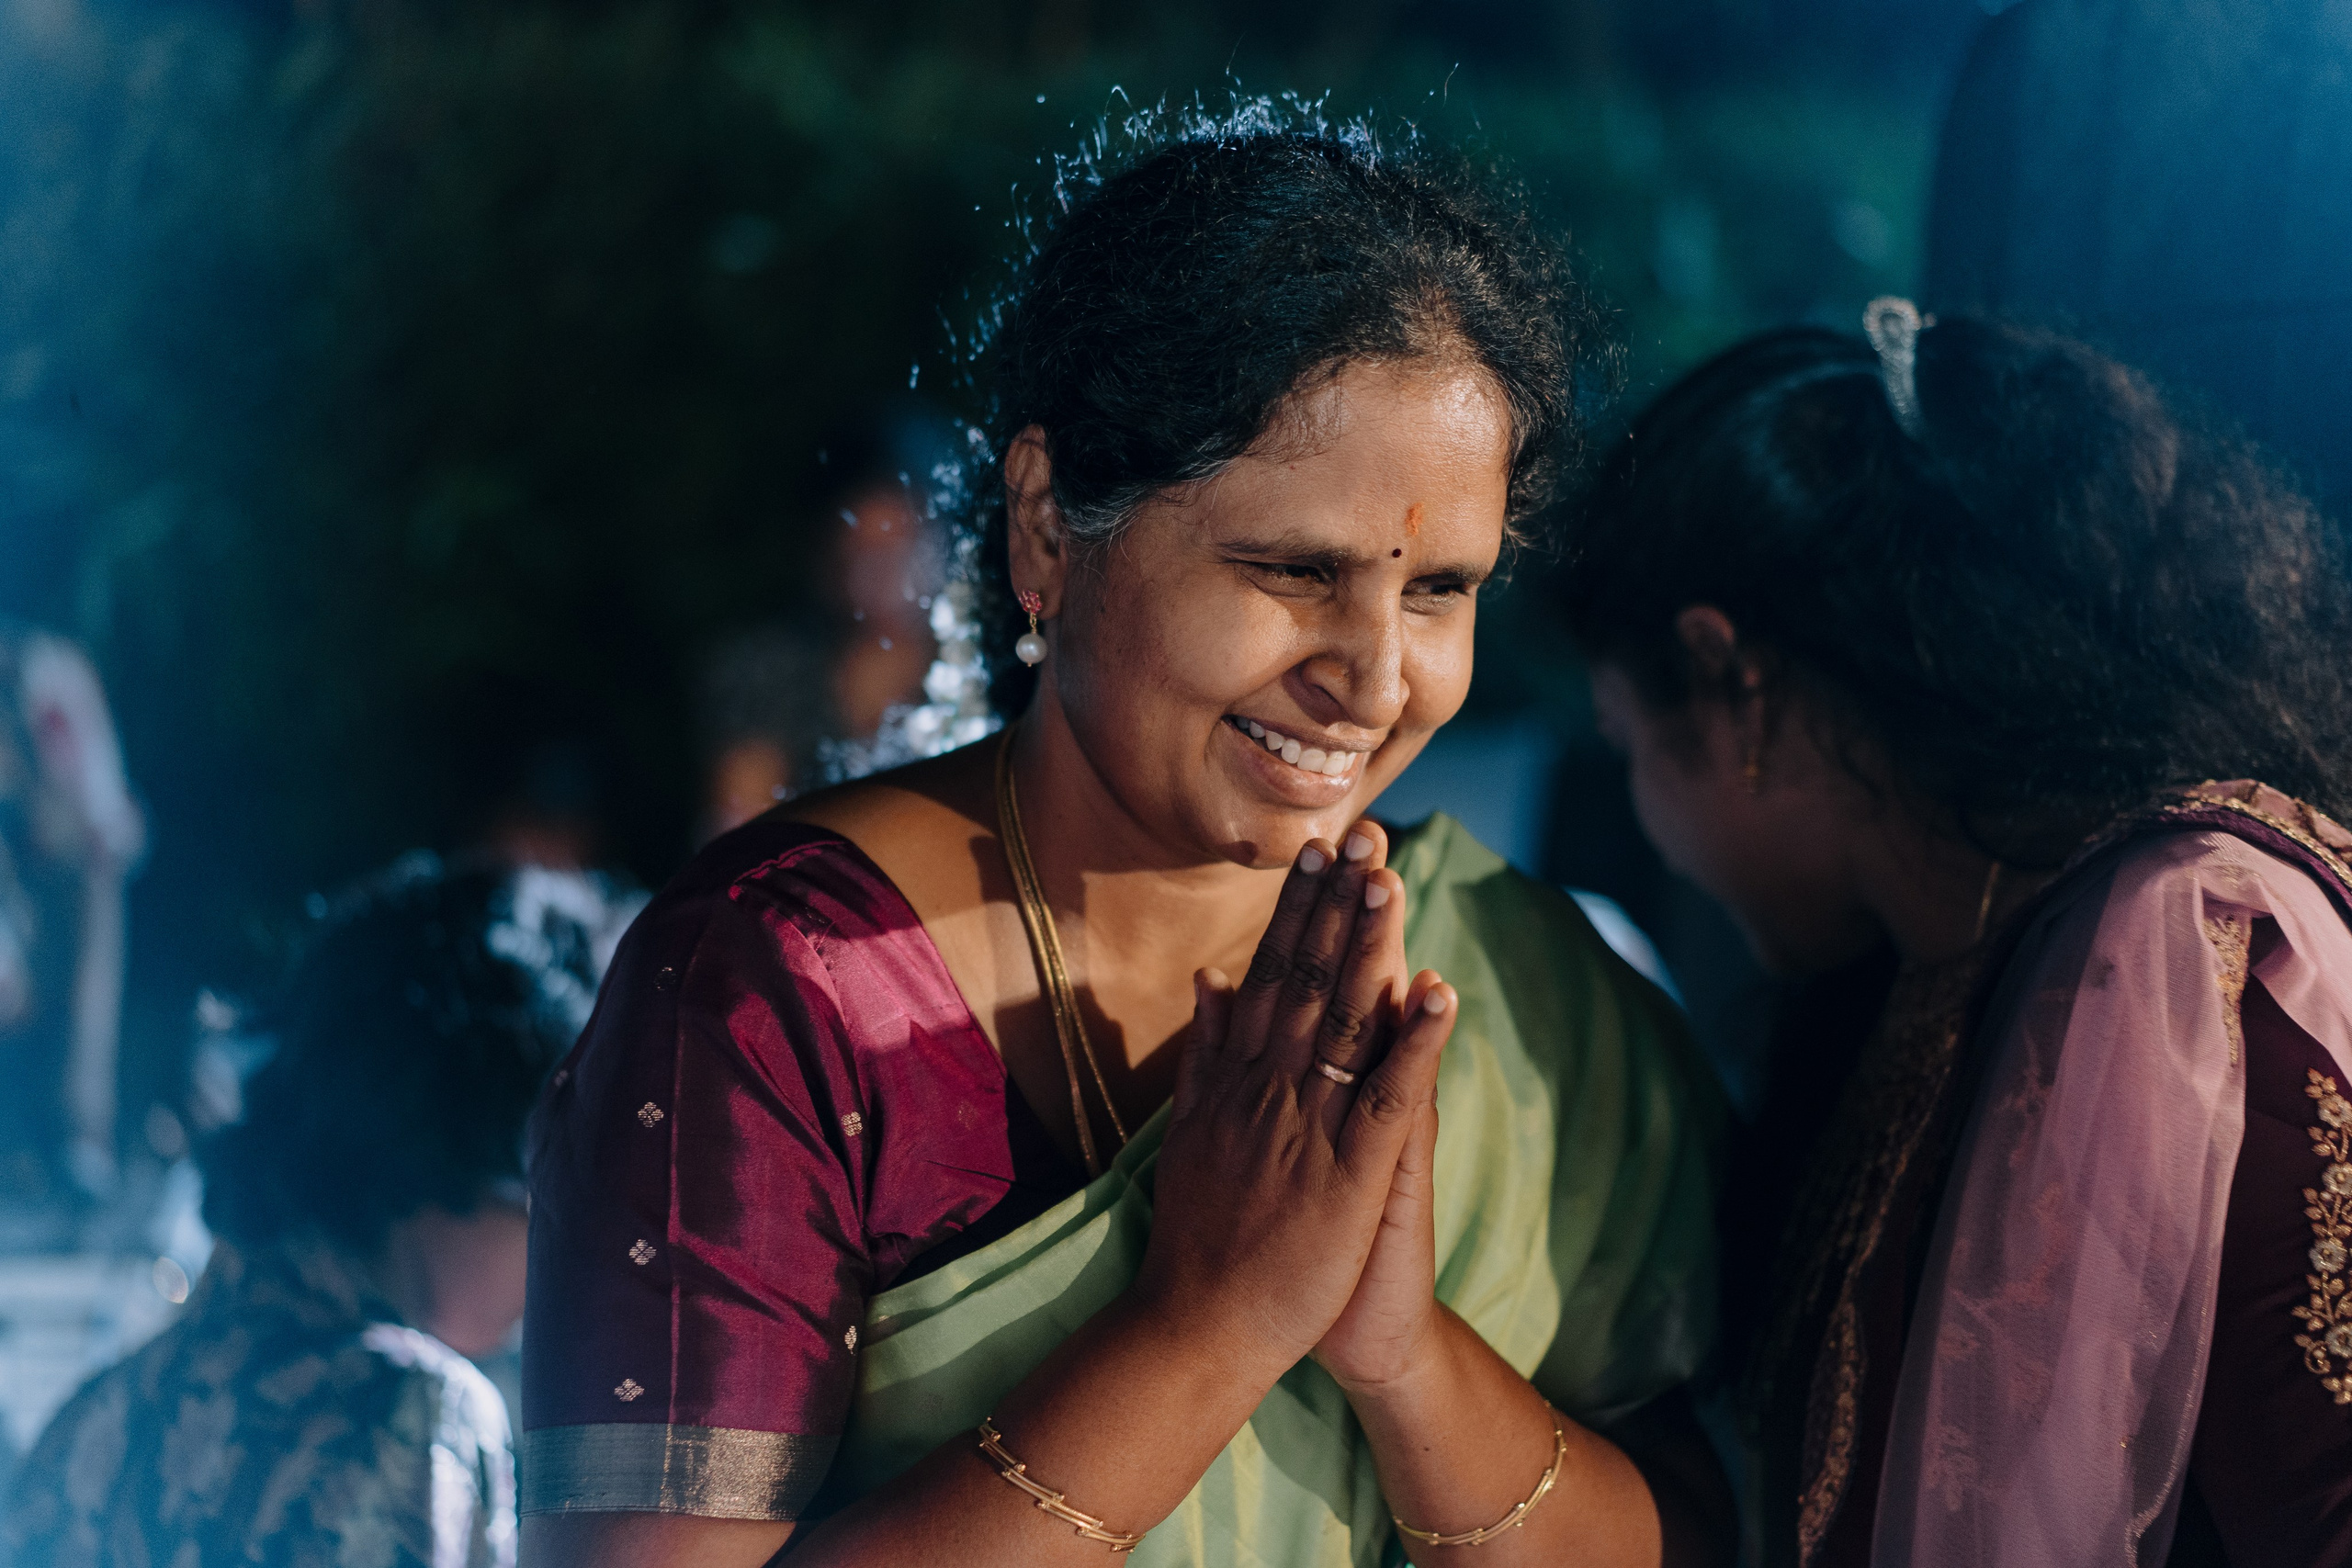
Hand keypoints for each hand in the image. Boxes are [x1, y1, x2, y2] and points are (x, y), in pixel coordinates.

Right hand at [1129, 824, 1453, 1377]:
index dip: (1297, 908)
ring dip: (1370, 948)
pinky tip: (1438, 993)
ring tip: (1391, 881)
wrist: (1201, 1327)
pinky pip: (1388, 1096)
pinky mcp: (1351, 1172)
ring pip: (1344, 1019)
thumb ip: (1204, 1053)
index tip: (1314, 848)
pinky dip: (1416, 1043)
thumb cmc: (1201, 1235)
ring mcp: (1310, 1126)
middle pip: (1308, 978)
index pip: (1272, 972)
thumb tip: (1209, 978)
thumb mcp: (1190, 1130)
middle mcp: (1272, 1087)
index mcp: (1240, 1076)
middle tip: (1362, 835)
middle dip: (1336, 904)